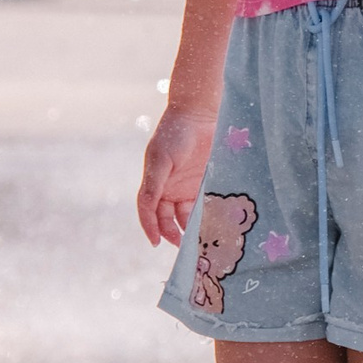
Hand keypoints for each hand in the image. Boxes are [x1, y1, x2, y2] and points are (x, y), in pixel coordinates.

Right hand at [137, 108, 220, 244]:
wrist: (200, 114)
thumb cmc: (175, 134)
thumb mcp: (160, 161)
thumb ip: (153, 186)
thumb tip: (147, 211)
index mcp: (155, 185)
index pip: (149, 212)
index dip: (151, 228)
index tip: (157, 242)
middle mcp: (171, 190)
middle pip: (169, 219)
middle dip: (175, 234)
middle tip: (184, 247)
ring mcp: (189, 187)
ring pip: (189, 216)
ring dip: (193, 228)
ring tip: (201, 241)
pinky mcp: (207, 183)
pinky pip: (206, 205)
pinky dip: (209, 216)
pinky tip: (215, 225)